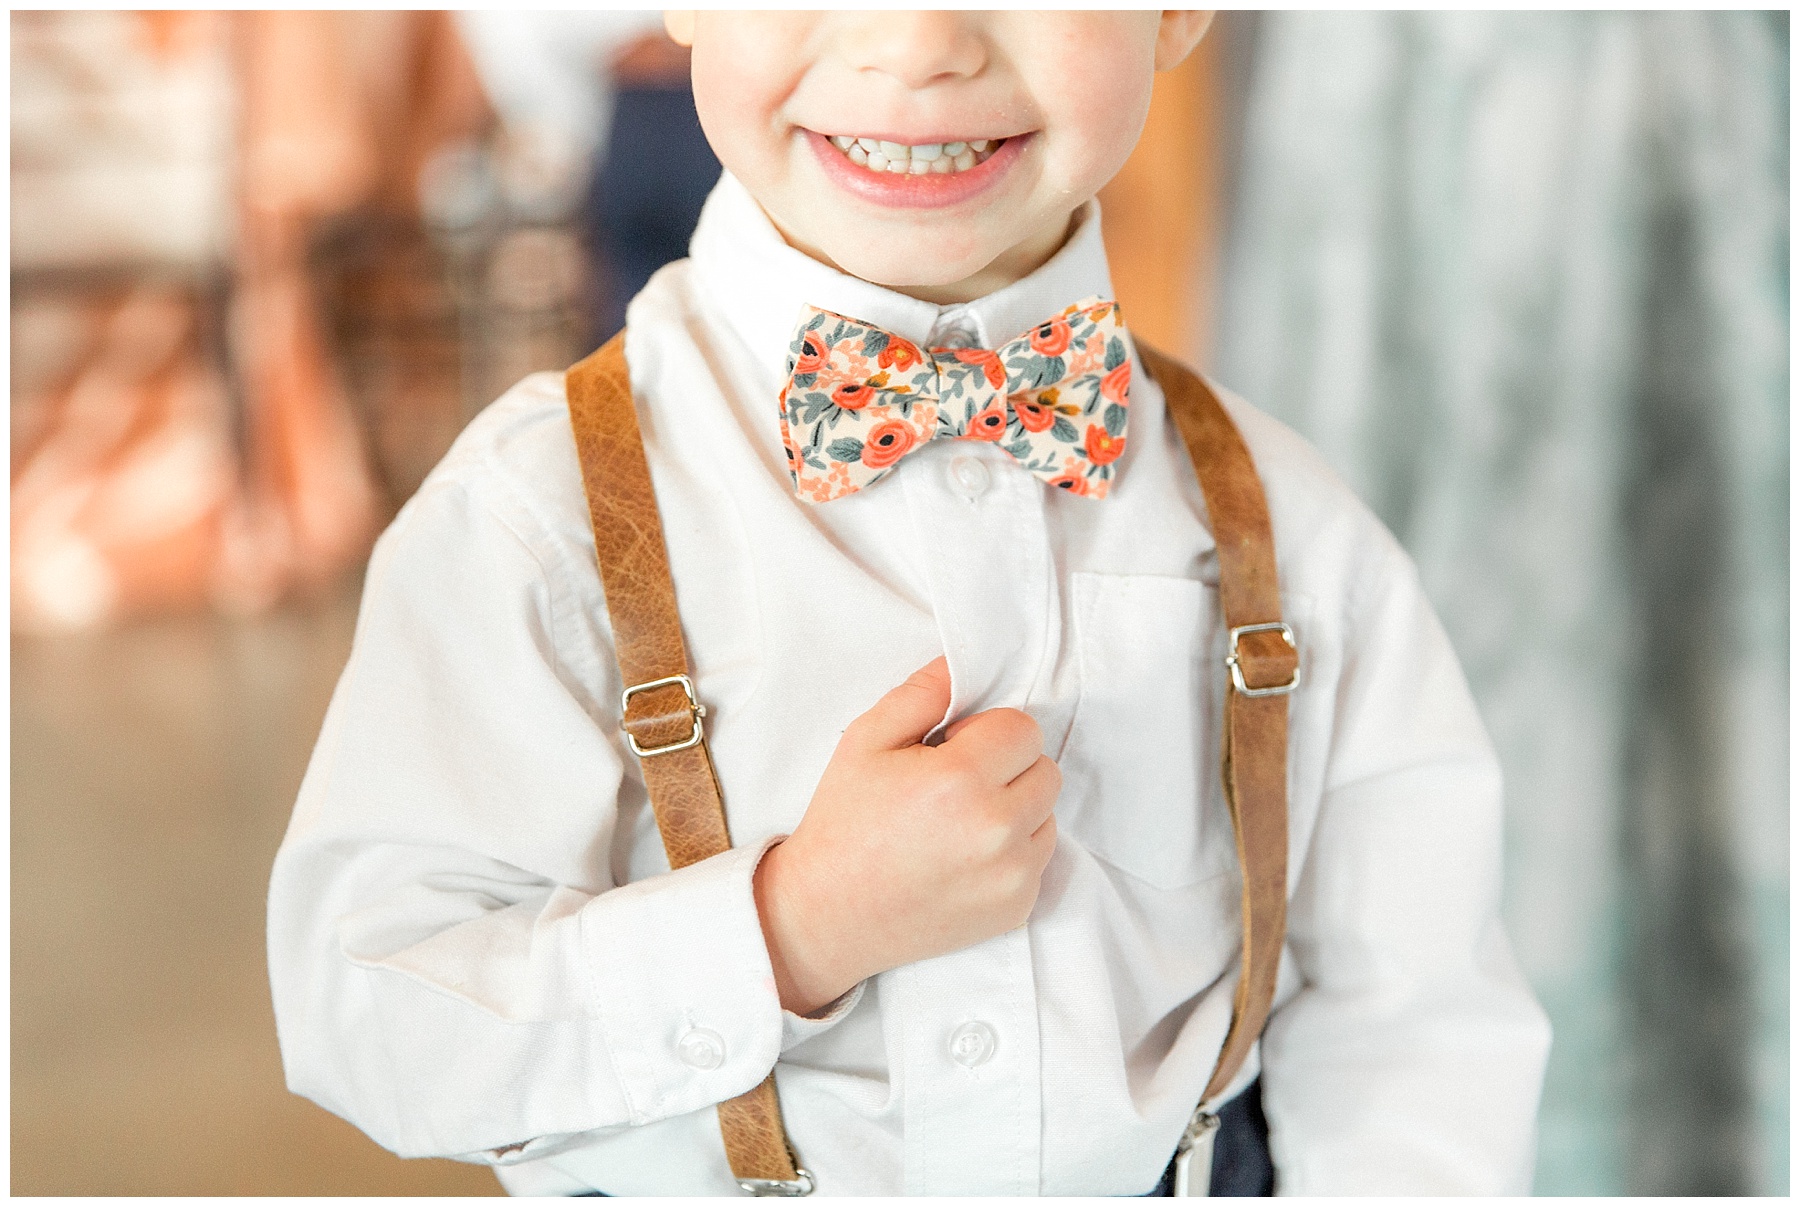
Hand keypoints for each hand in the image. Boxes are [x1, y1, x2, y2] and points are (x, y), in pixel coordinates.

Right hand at [752, 656, 1060, 1015]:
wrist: (829, 915)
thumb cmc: (845, 822)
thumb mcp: (865, 740)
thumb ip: (922, 693)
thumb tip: (964, 664)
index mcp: (961, 780)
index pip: (1023, 728)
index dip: (987, 731)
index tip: (952, 750)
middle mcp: (997, 829)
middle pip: (1045, 769)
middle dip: (1008, 767)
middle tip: (955, 785)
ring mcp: (1012, 874)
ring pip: (1047, 814)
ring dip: (1016, 808)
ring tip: (958, 822)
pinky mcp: (1016, 907)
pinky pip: (1039, 857)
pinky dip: (1012, 851)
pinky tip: (963, 856)